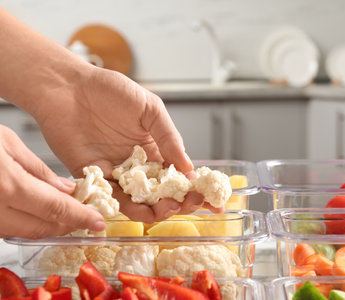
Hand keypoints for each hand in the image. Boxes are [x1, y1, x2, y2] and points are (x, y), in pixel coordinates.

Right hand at [0, 125, 104, 238]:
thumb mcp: (4, 141)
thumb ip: (36, 169)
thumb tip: (64, 189)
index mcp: (4, 184)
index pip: (54, 209)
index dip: (81, 217)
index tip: (99, 221)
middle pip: (41, 227)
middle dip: (67, 225)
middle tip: (85, 217)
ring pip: (22, 232)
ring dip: (47, 226)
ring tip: (65, 215)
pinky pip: (4, 229)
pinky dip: (25, 224)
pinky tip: (36, 213)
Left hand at [34, 66, 220, 222]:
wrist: (68, 87)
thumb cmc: (110, 90)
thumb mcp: (150, 108)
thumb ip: (169, 137)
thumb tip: (189, 167)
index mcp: (155, 148)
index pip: (179, 174)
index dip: (196, 188)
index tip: (212, 200)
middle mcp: (137, 165)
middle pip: (162, 192)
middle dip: (179, 202)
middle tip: (188, 204)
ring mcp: (117, 172)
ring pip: (139, 201)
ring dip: (156, 209)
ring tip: (167, 209)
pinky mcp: (94, 177)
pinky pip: (112, 198)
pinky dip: (127, 208)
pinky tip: (141, 212)